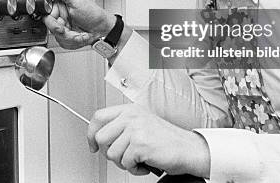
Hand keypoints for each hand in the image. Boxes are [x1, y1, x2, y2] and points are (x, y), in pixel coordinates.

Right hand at [43, 0, 115, 49]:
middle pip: (52, 29)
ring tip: (81, 34)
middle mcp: (61, 17)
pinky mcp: (67, 37)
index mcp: (60, 6)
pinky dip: (74, 42)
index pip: (47, 17)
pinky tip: (81, 37)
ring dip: (71, 38)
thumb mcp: (78, 0)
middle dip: (64, 33)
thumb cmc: (94, 14)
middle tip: (73, 32)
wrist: (103, 29)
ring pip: (58, 38)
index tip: (61, 27)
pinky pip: (63, 43)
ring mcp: (64, 28)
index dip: (53, 24)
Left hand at [87, 104, 209, 177]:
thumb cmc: (167, 140)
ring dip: (124, 163)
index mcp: (130, 110)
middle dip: (109, 152)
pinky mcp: (140, 144)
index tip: (92, 145)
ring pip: (111, 153)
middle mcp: (131, 116)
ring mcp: (135, 129)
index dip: (91, 133)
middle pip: (101, 137)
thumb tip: (100, 137)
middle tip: (123, 156)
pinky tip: (145, 164)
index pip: (98, 117)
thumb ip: (122, 126)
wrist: (188, 149)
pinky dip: (134, 169)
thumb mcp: (142, 124)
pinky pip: (125, 163)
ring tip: (137, 159)